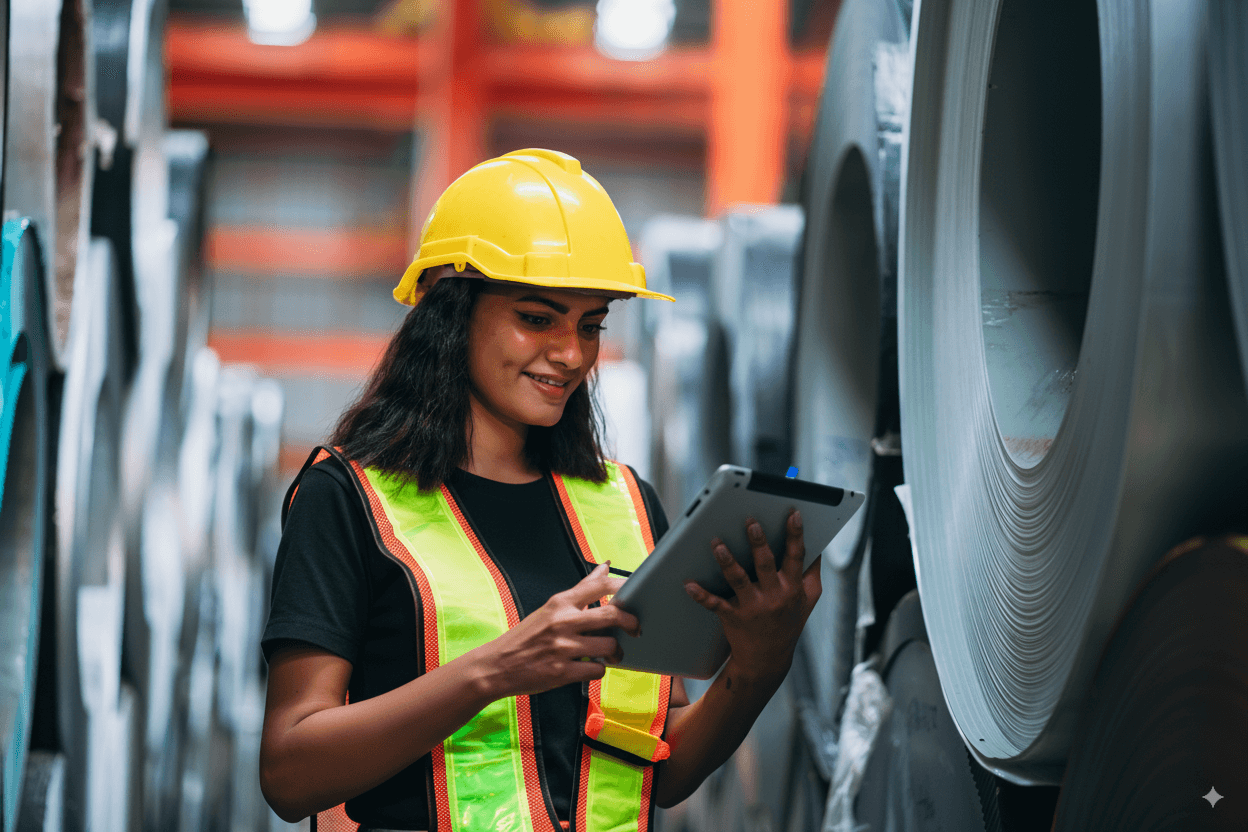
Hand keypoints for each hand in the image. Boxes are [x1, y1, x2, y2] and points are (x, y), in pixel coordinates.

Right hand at [469, 562, 640, 698]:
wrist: (497, 665)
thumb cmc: (528, 635)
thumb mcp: (552, 607)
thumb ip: (581, 589)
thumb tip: (605, 566)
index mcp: (561, 602)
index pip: (600, 585)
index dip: (625, 588)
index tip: (637, 595)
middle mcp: (563, 622)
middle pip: (612, 615)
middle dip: (632, 623)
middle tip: (636, 629)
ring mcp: (563, 647)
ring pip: (609, 646)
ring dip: (617, 652)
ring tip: (614, 654)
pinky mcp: (562, 672)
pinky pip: (597, 670)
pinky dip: (600, 670)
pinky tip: (593, 667)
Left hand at [683, 511, 820, 679]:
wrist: (769, 660)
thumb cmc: (789, 622)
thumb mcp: (808, 600)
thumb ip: (812, 573)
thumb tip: (817, 546)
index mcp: (792, 588)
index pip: (796, 556)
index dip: (796, 534)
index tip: (793, 514)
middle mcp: (774, 596)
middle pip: (765, 564)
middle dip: (758, 542)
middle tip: (750, 521)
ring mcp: (752, 607)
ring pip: (738, 580)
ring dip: (727, 561)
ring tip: (717, 544)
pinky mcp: (733, 617)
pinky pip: (715, 604)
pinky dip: (701, 595)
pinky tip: (689, 584)